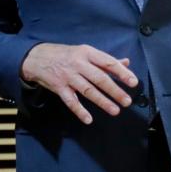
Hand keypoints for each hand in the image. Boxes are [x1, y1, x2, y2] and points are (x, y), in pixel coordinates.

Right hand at [20, 43, 138, 123]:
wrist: (37, 57)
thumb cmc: (65, 55)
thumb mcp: (84, 52)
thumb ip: (105, 60)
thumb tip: (125, 63)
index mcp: (87, 53)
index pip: (108, 63)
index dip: (121, 73)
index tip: (133, 82)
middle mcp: (78, 64)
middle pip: (99, 78)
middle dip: (115, 90)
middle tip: (127, 101)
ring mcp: (68, 76)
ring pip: (87, 90)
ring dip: (102, 101)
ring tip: (115, 110)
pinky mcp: (59, 87)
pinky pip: (70, 101)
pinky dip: (79, 110)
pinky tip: (88, 119)